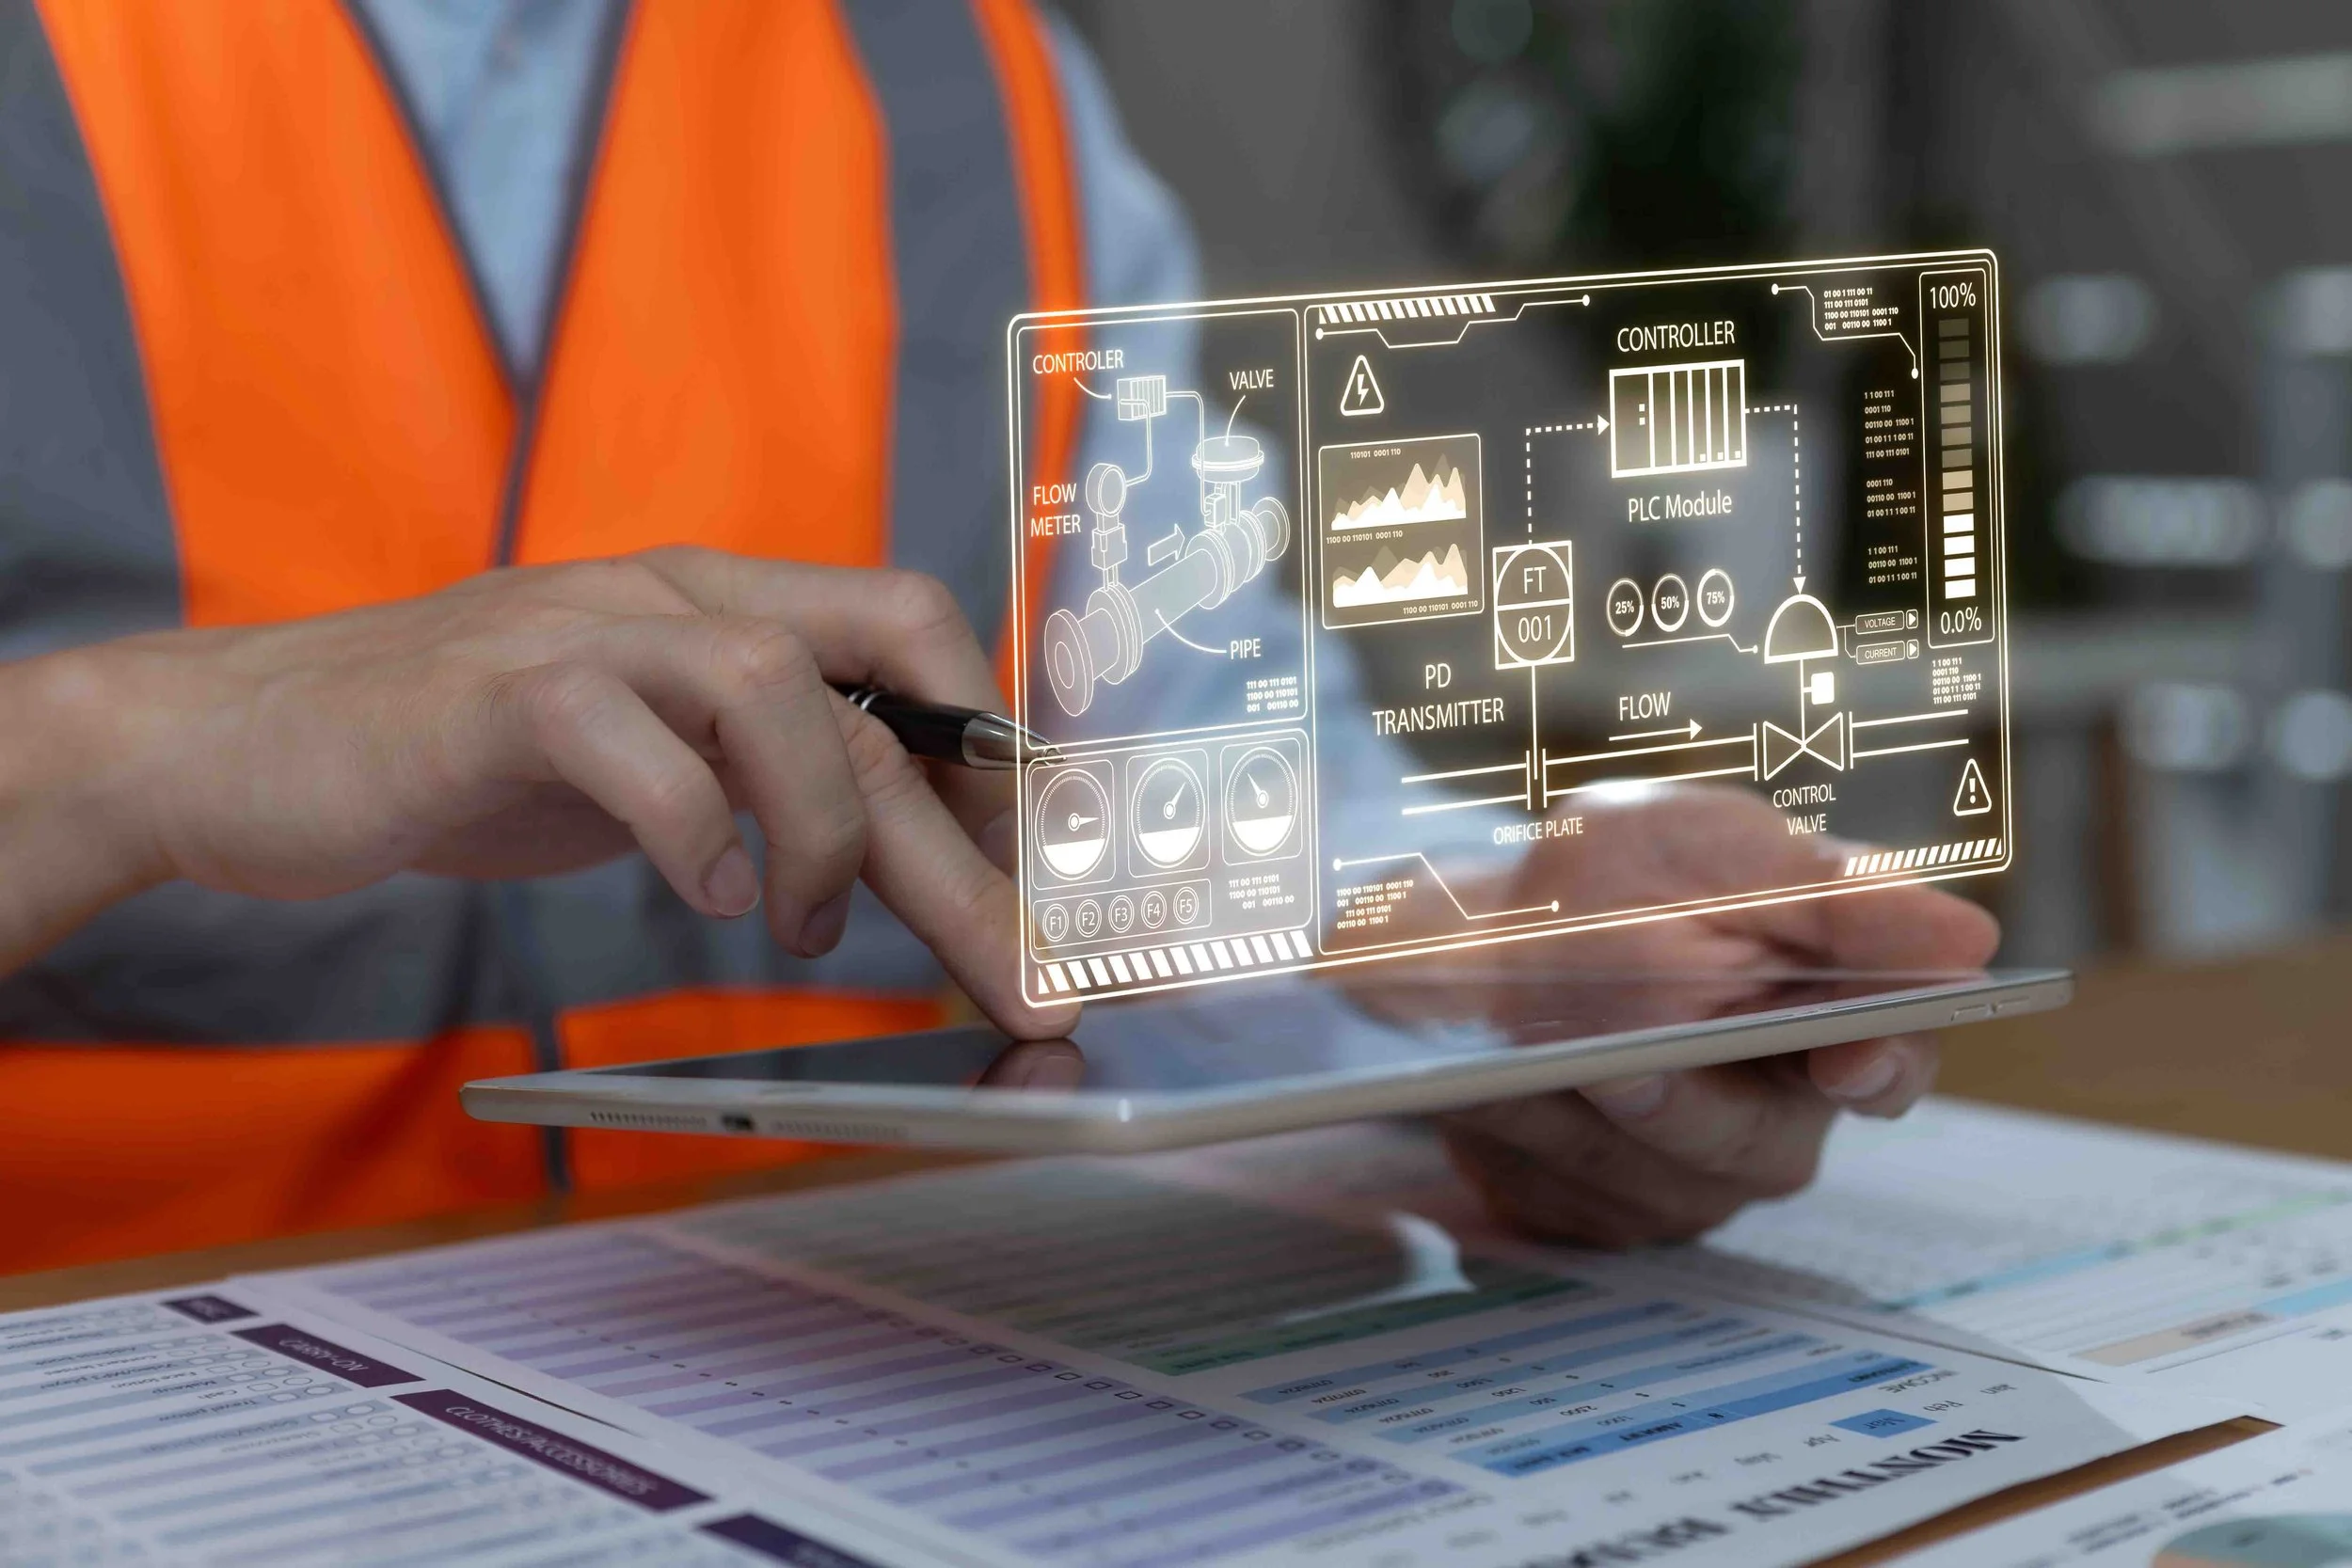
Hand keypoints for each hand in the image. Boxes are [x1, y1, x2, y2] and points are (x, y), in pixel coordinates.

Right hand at [0, 548, 1071, 1037]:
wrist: (239, 745)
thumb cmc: (459, 756)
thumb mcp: (644, 755)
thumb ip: (757, 770)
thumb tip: (892, 842)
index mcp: (722, 601)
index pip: (912, 633)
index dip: (998, 753)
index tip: (1042, 879)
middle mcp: (672, 593)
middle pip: (877, 692)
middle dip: (975, 851)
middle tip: (1032, 979)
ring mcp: (583, 629)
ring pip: (777, 686)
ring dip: (829, 829)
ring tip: (807, 929)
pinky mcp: (496, 693)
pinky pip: (632, 744)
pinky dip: (692, 832)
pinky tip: (704, 901)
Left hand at [1431, 784, 1997, 1245]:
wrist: (1463, 937)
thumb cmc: (1603, 881)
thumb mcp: (1704, 845)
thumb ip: (1825, 892)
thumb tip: (1967, 938)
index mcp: (1827, 1013)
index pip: (1893, 1061)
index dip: (1880, 1068)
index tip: (1846, 1060)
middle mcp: (1770, 1111)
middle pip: (1761, 1147)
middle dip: (1687, 1105)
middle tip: (1626, 1068)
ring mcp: (1683, 1175)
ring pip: (1655, 1181)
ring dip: (1582, 1115)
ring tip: (1527, 1059)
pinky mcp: (1595, 1212)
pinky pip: (1567, 1204)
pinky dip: (1521, 1141)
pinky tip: (1484, 1095)